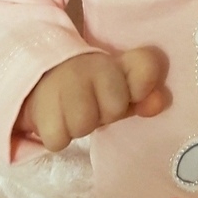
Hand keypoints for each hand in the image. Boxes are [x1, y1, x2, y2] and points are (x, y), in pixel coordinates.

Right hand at [14, 48, 166, 151]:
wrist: (39, 76)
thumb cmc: (88, 88)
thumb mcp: (119, 87)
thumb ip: (143, 93)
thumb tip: (158, 103)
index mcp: (114, 58)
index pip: (145, 67)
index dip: (141, 86)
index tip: (131, 93)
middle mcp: (89, 64)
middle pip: (114, 108)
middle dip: (105, 113)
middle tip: (92, 104)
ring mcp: (63, 83)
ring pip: (85, 125)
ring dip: (79, 126)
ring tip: (72, 112)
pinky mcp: (40, 108)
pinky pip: (59, 140)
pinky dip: (57, 136)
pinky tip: (55, 119)